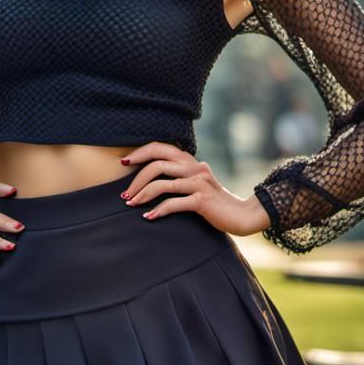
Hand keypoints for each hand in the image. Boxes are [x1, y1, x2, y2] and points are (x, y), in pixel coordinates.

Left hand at [119, 141, 271, 237]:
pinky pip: (173, 203)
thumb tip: (148, 175)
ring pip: (162, 184)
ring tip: (131, 204)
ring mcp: (199, 183)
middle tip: (125, 194)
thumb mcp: (195, 182)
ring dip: (142, 195)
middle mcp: (194, 167)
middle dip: (136, 179)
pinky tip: (148, 216)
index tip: (124, 163)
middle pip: (156, 164)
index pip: (160, 148)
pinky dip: (158, 210)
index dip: (139, 153)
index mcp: (190, 160)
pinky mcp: (202, 200)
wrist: (240, 215)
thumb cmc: (212, 201)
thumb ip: (178, 174)